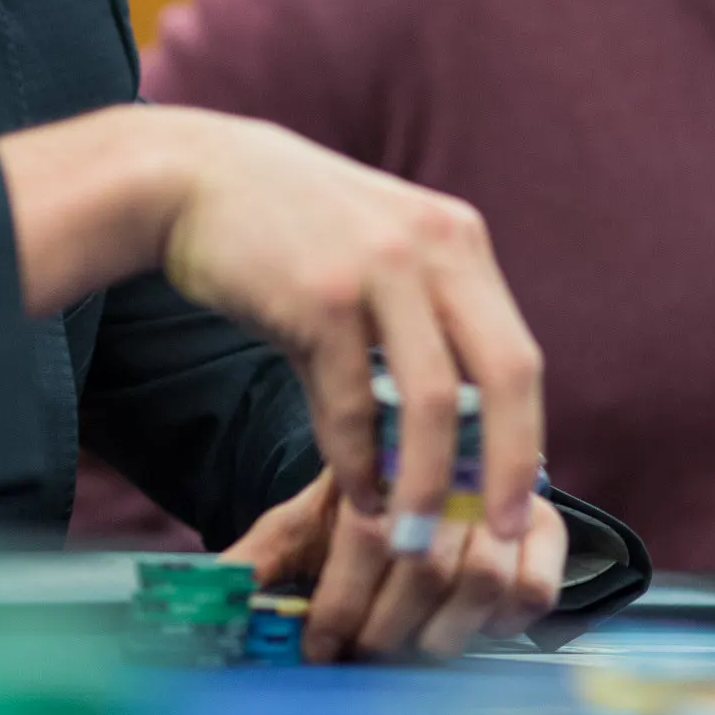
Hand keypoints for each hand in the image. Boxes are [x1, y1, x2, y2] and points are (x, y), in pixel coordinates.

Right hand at [0, 104, 543, 545]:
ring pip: (434, 399)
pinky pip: (352, 400)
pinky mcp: (323, 295)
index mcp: (456, 241)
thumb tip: (446, 434)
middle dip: (505, 466)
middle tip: (496, 533)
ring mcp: (381, 267)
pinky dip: (355, 458)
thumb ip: (413, 328)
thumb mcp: (371, 257)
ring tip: (409, 536)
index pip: (519, 355)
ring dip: (424, 481)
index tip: (517, 505)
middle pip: (505, 374)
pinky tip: (353, 490)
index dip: (525, 438)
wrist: (189, 179)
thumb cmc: (279, 231)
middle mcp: (433, 247)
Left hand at [225, 468, 567, 659]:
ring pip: (482, 580)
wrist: (424, 469)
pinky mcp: (547, 528)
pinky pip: (534, 589)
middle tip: (359, 659)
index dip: (341, 602)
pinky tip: (467, 631)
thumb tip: (210, 600)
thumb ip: (257, 562)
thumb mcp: (298, 525)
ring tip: (405, 653)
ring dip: (437, 635)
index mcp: (379, 454)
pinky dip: (501, 624)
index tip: (320, 648)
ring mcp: (504, 495)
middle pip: (425, 564)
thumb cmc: (355, 508)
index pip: (366, 533)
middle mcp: (450, 464)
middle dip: (384, 628)